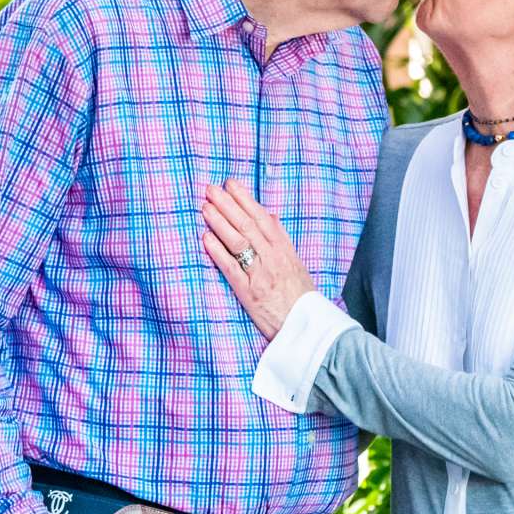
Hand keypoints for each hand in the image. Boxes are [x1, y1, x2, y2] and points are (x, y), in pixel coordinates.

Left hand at [200, 179, 315, 338]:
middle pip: (248, 225)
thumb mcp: (296, 264)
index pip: (263, 218)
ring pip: (238, 241)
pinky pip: (231, 267)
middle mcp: (273, 258)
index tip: (231, 184)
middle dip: (228, 204)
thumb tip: (271, 216)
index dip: (246, 200)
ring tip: (206, 207)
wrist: (307, 329)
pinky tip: (206, 237)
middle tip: (211, 188)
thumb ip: (282, 240)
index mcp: (285, 250)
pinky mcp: (249, 292)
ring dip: (220, 222)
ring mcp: (260, 274)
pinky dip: (217, 251)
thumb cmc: (301, 298)